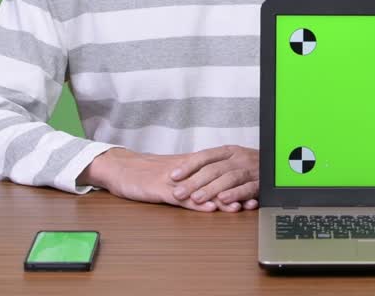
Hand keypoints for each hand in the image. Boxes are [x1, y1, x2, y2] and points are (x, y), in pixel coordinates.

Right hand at [79, 146, 259, 211]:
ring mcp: (174, 181)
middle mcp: (186, 171)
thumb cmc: (147, 173)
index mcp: (190, 166)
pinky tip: (208, 208)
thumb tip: (213, 184)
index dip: (236, 181)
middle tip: (252, 201)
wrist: (121, 168)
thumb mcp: (174, 173)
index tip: (253, 189)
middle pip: (214, 180)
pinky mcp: (160, 190)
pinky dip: (196, 204)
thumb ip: (193, 177)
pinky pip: (181, 198)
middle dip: (234, 191)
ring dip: (220, 199)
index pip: (218, 173)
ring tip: (236, 207)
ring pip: (201, 189)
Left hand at [169, 145, 259, 211]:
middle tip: (179, 192)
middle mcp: (239, 158)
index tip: (173, 175)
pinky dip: (236, 194)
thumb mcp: (232, 159)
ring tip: (197, 198)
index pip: (206, 155)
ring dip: (211, 189)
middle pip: (214, 169)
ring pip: (229, 178)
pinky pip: (248, 188)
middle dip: (194, 181)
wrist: (280, 165)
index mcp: (230, 151)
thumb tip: (185, 171)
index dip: (188, 165)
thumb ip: (213, 164)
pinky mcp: (261, 183)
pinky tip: (224, 200)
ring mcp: (251, 170)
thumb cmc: (250, 164)